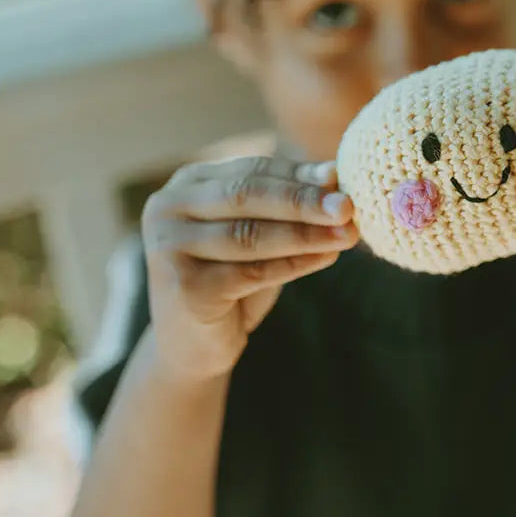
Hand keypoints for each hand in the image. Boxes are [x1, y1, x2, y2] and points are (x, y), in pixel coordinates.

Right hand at [139, 155, 356, 381]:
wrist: (192, 346)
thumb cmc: (231, 280)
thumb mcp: (260, 234)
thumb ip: (288, 204)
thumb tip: (336, 174)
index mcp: (187, 184)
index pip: (251, 170)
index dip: (298, 174)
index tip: (342, 179)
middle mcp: (167, 208)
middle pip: (246, 195)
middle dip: (303, 200)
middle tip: (348, 206)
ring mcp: (169, 246)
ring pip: (249, 234)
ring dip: (305, 233)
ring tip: (347, 234)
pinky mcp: (183, 286)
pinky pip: (250, 272)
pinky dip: (294, 263)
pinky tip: (326, 258)